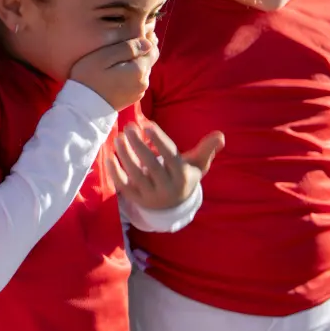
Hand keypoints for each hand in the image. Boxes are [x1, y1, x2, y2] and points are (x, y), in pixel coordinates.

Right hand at [69, 37, 157, 110]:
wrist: (82, 107)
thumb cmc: (89, 78)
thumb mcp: (104, 56)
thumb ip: (127, 48)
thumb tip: (148, 42)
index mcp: (139, 69)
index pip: (153, 49)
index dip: (147, 39)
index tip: (136, 31)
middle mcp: (144, 82)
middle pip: (148, 60)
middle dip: (140, 51)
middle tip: (126, 42)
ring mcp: (138, 92)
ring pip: (142, 71)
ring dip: (134, 63)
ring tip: (119, 57)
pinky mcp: (131, 98)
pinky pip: (136, 81)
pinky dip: (130, 74)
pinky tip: (117, 71)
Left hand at [108, 122, 224, 209]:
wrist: (174, 207)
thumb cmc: (184, 176)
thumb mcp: (197, 165)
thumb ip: (207, 149)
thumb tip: (220, 135)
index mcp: (183, 177)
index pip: (170, 156)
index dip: (158, 139)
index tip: (146, 123)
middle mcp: (167, 188)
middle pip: (151, 165)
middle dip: (138, 144)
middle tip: (128, 127)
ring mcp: (151, 196)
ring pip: (135, 175)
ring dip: (125, 155)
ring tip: (119, 138)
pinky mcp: (137, 200)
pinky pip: (124, 187)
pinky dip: (115, 173)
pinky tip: (109, 157)